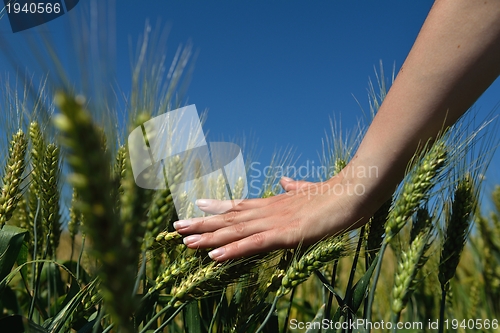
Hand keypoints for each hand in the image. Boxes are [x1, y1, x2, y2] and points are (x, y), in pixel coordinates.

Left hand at [174, 175, 373, 260]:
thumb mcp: (311, 191)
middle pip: (229, 218)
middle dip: (202, 224)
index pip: (239, 206)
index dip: (216, 208)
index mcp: (274, 203)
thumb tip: (285, 181)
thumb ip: (295, 188)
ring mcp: (275, 222)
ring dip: (208, 237)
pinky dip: (232, 250)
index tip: (196, 207)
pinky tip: (213, 256)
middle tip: (175, 226)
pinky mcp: (285, 234)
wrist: (354, 191)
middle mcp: (268, 211)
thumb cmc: (336, 193)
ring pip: (235, 231)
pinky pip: (253, 244)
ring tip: (184, 241)